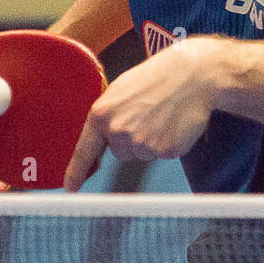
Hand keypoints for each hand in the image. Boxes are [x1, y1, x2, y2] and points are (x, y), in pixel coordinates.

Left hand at [62, 37, 219, 191]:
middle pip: (121, 152)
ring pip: (142, 153)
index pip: (85, 149)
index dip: (76, 171)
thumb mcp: (120, 91)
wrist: (192, 74)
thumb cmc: (156, 78)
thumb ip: (107, 115)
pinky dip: (168, 142)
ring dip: (151, 140)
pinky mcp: (165, 151)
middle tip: (147, 113)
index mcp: (102, 113)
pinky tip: (174, 121)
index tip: (70, 188)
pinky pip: (161, 154)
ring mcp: (142, 143)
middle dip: (132, 138)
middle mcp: (118, 131)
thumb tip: (102, 137)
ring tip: (162, 114)